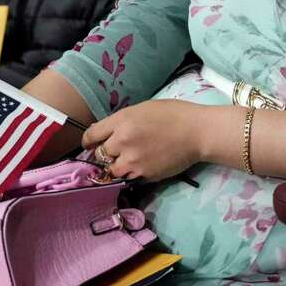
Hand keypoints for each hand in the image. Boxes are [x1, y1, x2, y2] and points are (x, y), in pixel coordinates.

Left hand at [81, 99, 204, 181]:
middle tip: (113, 152)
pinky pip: (129, 177)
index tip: (89, 145)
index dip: (88, 141)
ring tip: (128, 161)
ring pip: (112, 170)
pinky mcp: (144, 175)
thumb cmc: (173, 114)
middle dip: (104, 154)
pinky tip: (143, 164)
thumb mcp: (143, 108)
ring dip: (117, 166)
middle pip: (99, 154)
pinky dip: (132, 173)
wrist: (197, 132)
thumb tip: (107, 132)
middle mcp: (122, 141)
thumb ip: (123, 121)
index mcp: (122, 121)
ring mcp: (132, 161)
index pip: (91, 135)